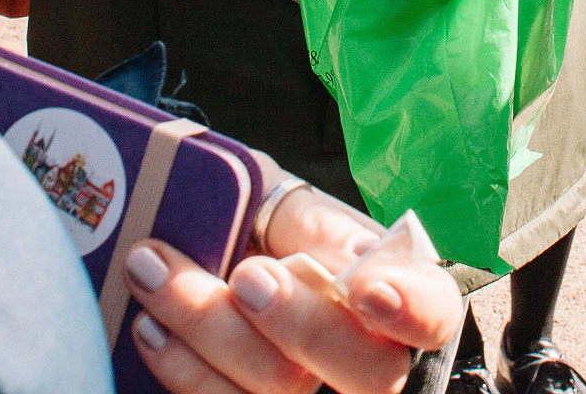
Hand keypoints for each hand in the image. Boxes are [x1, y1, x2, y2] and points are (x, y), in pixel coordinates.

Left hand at [124, 183, 462, 393]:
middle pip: (365, 372)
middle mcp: (364, 364)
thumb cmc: (264, 237)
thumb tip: (341, 253)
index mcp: (393, 299)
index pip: (434, 315)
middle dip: (300, 321)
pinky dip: (181, 367)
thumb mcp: (292, 211)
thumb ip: (315, 225)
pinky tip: (151, 327)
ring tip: (154, 270)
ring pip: (280, 392)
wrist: (210, 263)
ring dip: (209, 327)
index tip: (365, 286)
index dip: (410, 307)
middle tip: (246, 274)